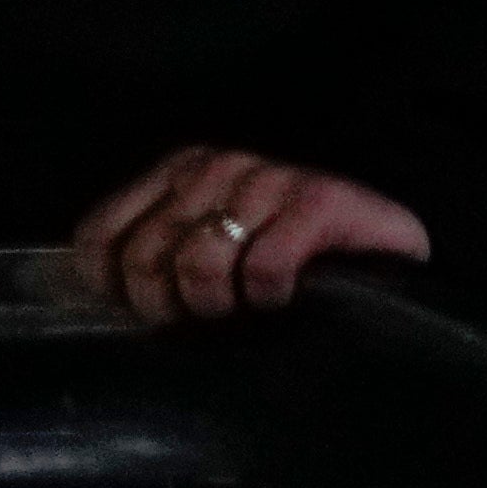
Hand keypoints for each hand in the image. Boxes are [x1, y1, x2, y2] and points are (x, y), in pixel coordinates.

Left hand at [66, 148, 426, 325]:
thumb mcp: (211, 242)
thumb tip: (99, 291)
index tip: (145, 310)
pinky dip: (270, 297)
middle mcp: (217, 165)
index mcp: (180, 170)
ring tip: (243, 311)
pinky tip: (286, 298)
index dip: (110, 284)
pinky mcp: (319, 201)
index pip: (101, 232)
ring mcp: (270, 178)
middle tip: (202, 322)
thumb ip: (158, 250)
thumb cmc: (289, 253)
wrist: (386, 243)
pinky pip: (264, 267)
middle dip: (167, 306)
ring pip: (200, 263)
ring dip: (219, 305)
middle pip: (146, 255)